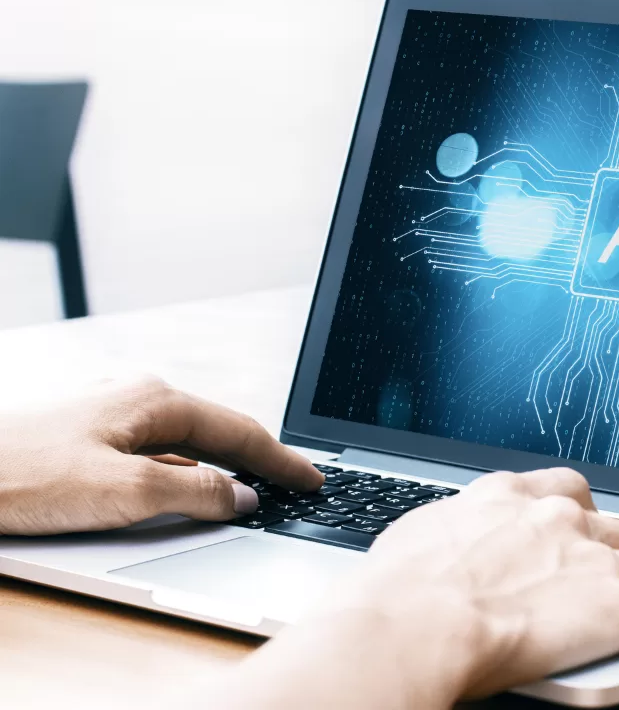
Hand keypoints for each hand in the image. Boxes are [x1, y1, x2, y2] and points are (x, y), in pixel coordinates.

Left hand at [0, 376, 322, 534]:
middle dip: (258, 458)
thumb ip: (195, 493)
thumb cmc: (21, 474)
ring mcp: (112, 412)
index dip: (283, 461)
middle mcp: (138, 396)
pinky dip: (183, 472)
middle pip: (217, 431)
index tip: (314, 480)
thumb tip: (241, 497)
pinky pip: (155, 451)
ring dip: (219, 467)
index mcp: (156, 399)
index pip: (241, 431)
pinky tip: (186, 491)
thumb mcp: (124, 493)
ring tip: (252, 491)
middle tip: (293, 485)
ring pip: (184, 443)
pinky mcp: (88, 434)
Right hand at [224, 468, 618, 708]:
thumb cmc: (398, 588)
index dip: (592, 510)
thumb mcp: (416, 541)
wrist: (416, 618)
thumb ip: (450, 537)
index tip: (600, 516)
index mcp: (509, 499)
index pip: (566, 493)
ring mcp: (598, 561)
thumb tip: (440, 550)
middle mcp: (561, 521)